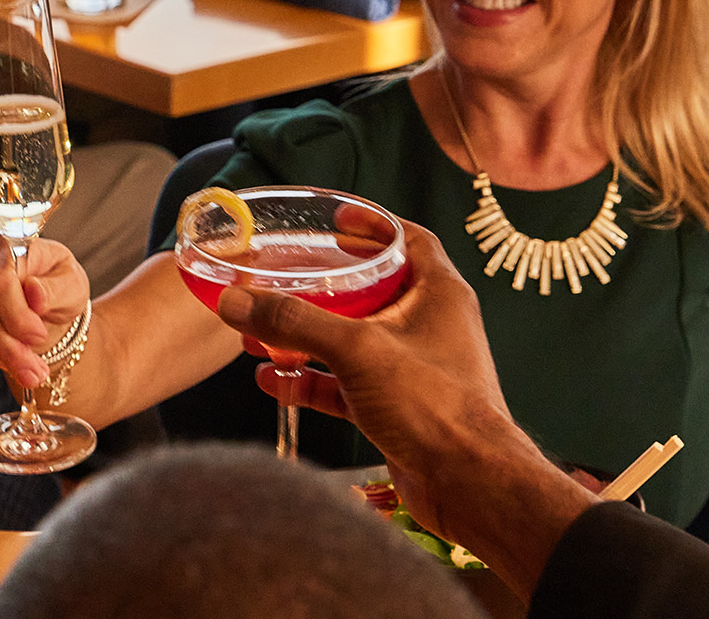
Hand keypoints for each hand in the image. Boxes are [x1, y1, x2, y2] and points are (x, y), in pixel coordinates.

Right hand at [0, 238, 88, 389]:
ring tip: (33, 375)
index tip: (38, 335)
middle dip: (10, 345)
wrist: (50, 305)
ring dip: (5, 357)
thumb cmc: (62, 287)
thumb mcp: (72, 285)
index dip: (17, 315)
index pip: (1, 282)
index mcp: (12, 244)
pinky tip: (17, 364)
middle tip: (37, 370)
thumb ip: (54, 288)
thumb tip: (33, 292)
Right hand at [217, 222, 507, 532]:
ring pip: (351, 341)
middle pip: (369, 292)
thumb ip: (295, 322)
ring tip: (259, 334)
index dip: (371, 226)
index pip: (408, 240)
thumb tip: (238, 301)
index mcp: (438, 294)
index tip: (334, 222)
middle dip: (320, 289)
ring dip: (306, 338)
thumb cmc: (437, 406)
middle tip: (281, 280)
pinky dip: (310, 381)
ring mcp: (412, 369)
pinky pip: (345, 385)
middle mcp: (429, 327)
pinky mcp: (397, 408)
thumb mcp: (358, 350)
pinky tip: (273, 381)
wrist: (469, 486)